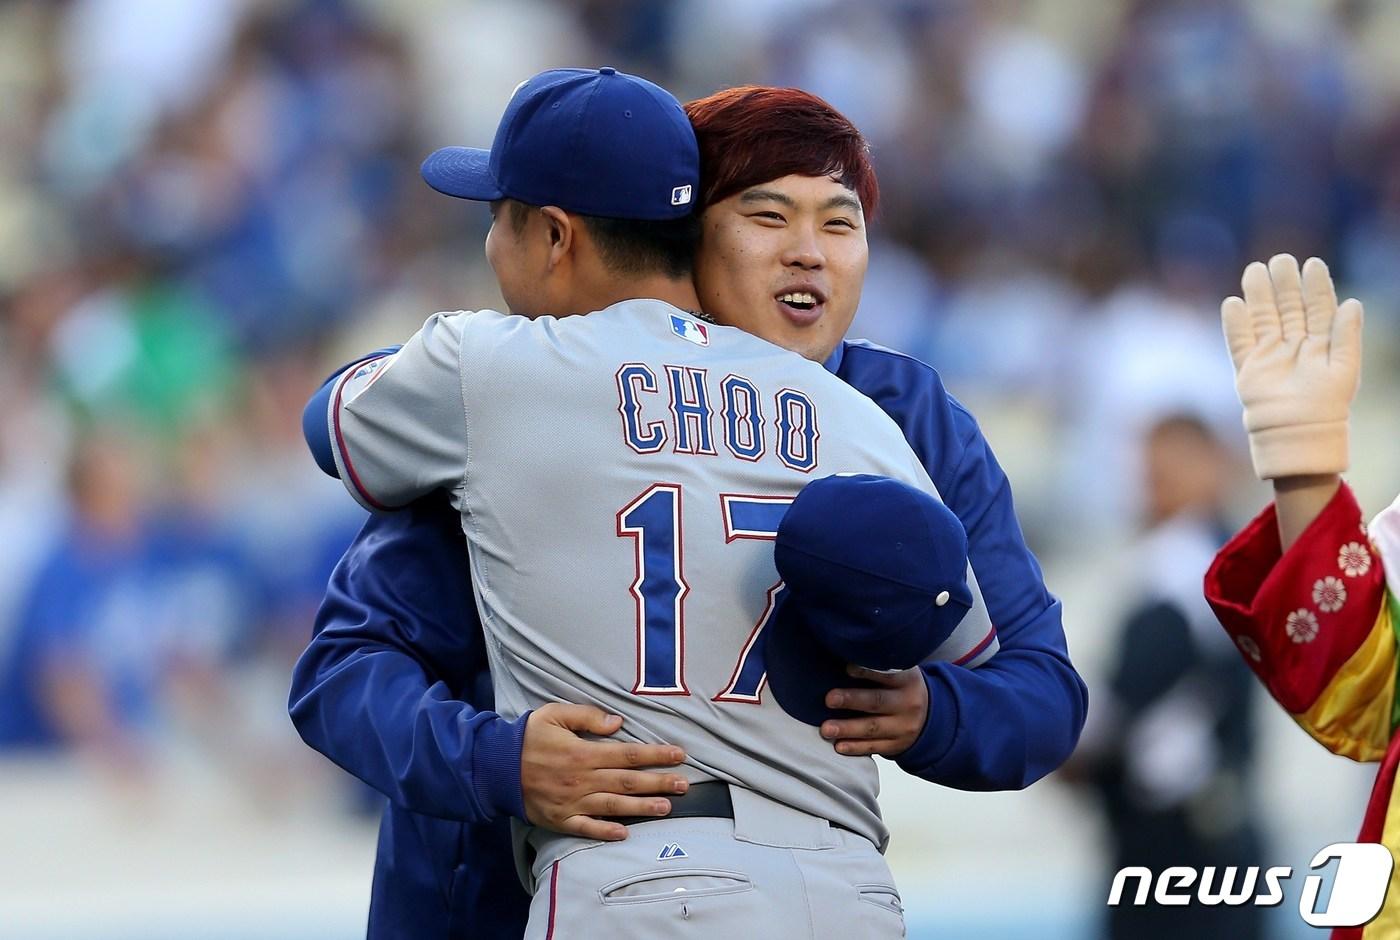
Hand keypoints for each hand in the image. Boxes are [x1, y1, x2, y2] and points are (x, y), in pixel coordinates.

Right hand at [521, 703, 688, 840]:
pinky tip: (625, 834)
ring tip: (666, 808)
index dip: (656, 755)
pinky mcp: (560, 819)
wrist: (493, 766)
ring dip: (642, 808)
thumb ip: (587, 717)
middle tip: (684, 784)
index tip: (678, 755)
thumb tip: (618, 723)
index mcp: (583, 753)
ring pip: (614, 807)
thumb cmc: (527, 736)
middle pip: (628, 782)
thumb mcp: (554, 714)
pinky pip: (587, 828)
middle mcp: (582, 779)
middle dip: (659, 783)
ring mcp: (572, 802)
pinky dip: (606, 832)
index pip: (628, 754)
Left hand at [819, 665, 929, 756]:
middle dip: (852, 700)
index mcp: (907, 680)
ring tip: (826, 729)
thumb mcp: (900, 672)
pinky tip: (838, 746)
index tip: (847, 668)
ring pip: (873, 728)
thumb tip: (842, 654)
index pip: (888, 674)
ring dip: (848, 728)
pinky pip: (874, 747)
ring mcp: (903, 727)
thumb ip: (878, 666)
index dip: (867, 671)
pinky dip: (855, 747)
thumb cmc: (900, 687)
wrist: (928, 716)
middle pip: (877, 701)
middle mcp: (907, 703)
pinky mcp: (896, 745)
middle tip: (829, 699)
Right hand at [1221, 254, 1362, 479]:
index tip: (1312, 264)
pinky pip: (1239, 341)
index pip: (1318, 308)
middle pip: (1288, 308)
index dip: (1316, 287)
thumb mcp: (1344, 368)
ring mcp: (1270, 356)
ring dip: (1259, 295)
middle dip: (1284, 284)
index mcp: (1321, 344)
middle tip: (1281, 260)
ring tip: (1255, 271)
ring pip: (1263, 318)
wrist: (1297, 434)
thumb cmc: (1326, 406)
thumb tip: (1352, 303)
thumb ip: (1346, 336)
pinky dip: (1236, 324)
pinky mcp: (1249, 368)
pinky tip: (1233, 304)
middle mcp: (1295, 346)